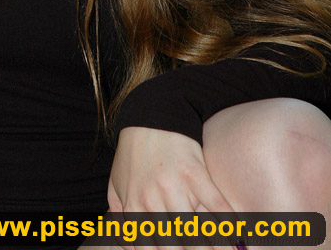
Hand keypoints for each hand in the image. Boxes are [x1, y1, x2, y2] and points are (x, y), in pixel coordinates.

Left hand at [108, 127, 234, 249]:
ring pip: (197, 232)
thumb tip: (128, 246)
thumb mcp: (117, 184)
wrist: (151, 118)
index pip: (151, 248)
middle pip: (176, 246)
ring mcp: (175, 186)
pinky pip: (216, 204)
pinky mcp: (195, 172)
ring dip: (212, 249)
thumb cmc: (133, 155)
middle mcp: (153, 200)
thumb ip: (120, 218)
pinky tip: (237, 238)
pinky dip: (228, 224)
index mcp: (133, 206)